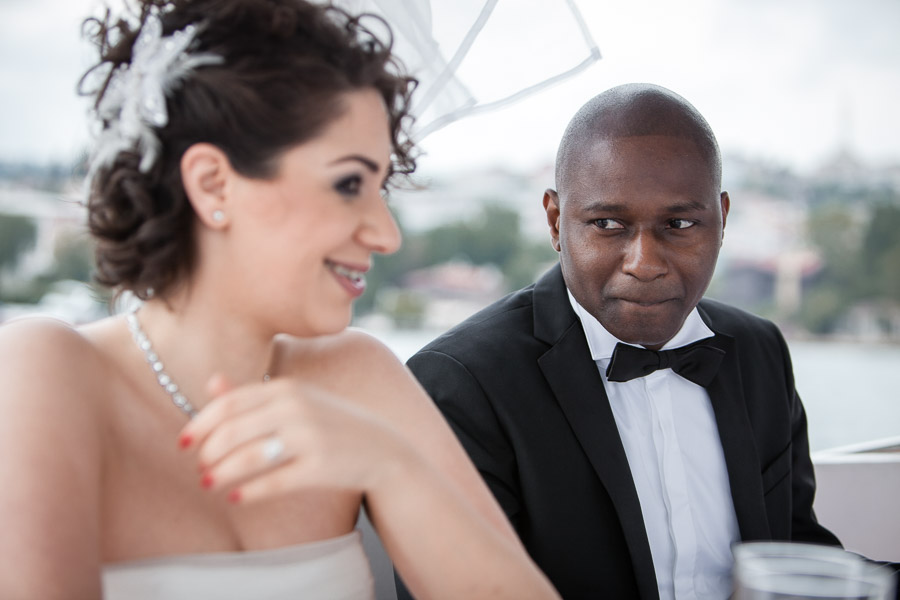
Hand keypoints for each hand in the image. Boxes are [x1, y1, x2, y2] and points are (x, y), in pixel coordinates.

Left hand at [178, 373, 410, 503]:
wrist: (382, 448)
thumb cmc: (330, 424)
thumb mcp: (295, 401)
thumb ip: (252, 394)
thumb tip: (211, 382)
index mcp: (286, 388)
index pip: (229, 403)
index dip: (200, 424)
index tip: (183, 443)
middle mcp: (296, 408)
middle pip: (233, 430)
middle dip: (209, 452)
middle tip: (200, 467)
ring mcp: (310, 437)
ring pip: (249, 457)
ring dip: (221, 473)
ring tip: (209, 483)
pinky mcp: (320, 467)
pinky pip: (273, 481)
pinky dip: (248, 491)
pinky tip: (235, 497)